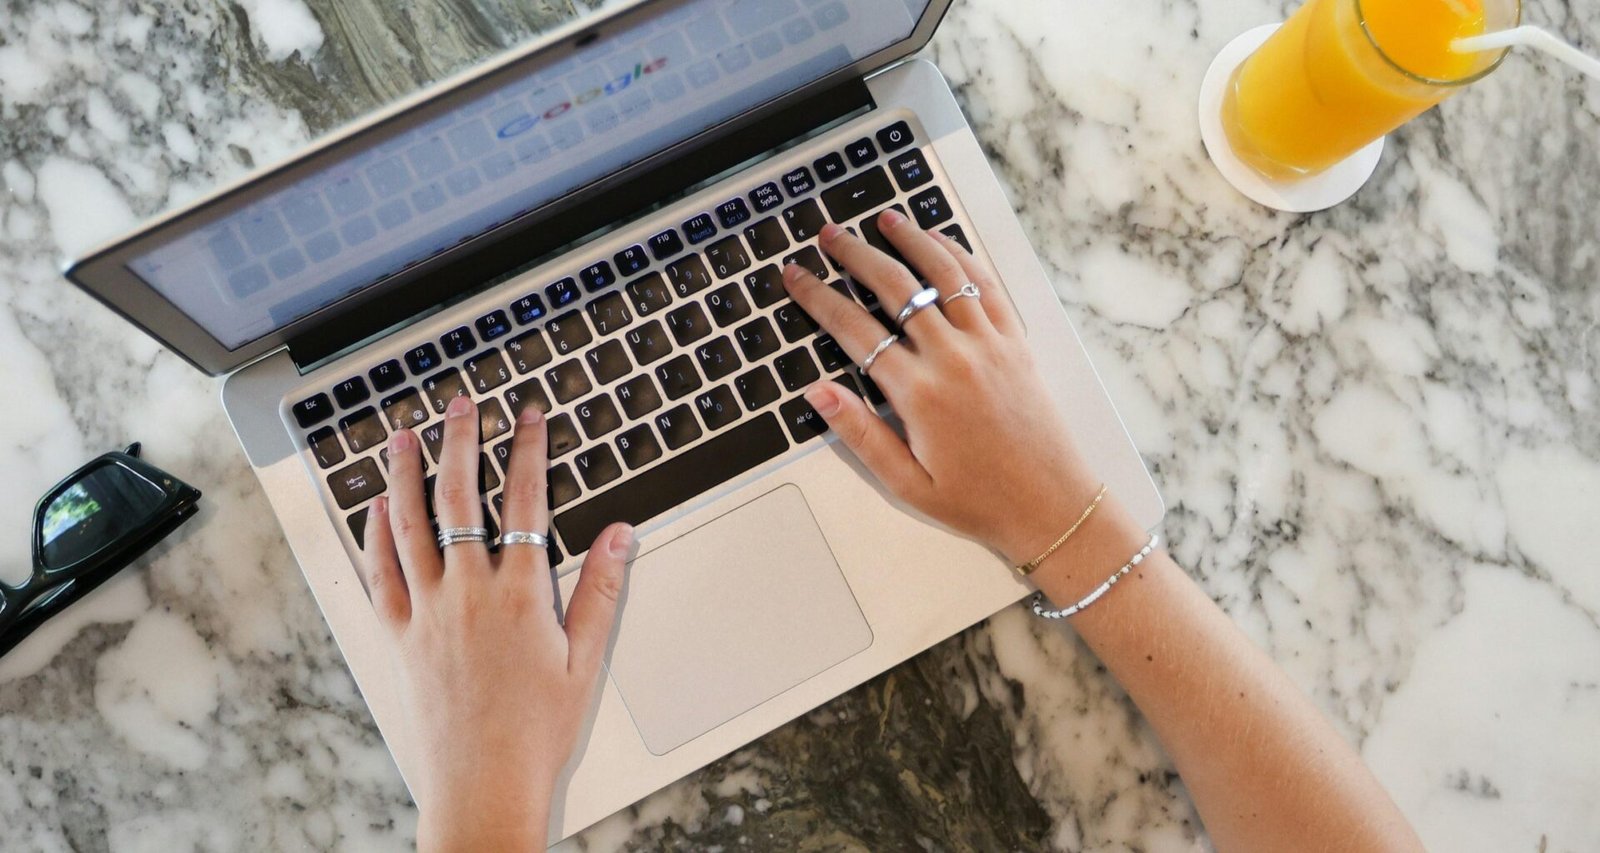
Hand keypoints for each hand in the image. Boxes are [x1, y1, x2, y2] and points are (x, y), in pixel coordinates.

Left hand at [358, 395, 633, 851]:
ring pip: (410, 525)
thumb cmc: (536, 729)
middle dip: (461, 442)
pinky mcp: (401, 635)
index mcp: (520, 593)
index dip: (526, 449)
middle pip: (459, 498)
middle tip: (461, 405)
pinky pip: (381, 574)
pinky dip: (376, 535)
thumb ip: (601, 589)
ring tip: (403, 435)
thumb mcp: (585, 658)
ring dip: (406, 474)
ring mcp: (428, 611)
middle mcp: (468, 592)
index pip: (524, 500)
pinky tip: (377, 507)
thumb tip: (620, 534)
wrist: (483, 782)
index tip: (527, 415)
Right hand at [781, 211, 1105, 565]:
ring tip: (885, 218)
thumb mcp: (906, 483)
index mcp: (918, 393)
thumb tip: (818, 394)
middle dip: (855, 255)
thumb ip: (860, 434)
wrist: (1050, 505)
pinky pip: (985, 285)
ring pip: (942, 273)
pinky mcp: (1015, 342)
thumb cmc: (978, 500)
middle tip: (830, 235)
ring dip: (910, 240)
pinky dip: (961, 256)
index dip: (818, 298)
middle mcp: (952, 358)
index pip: (854, 330)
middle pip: (894, 287)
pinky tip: (942, 241)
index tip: (796, 277)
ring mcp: (988, 344)